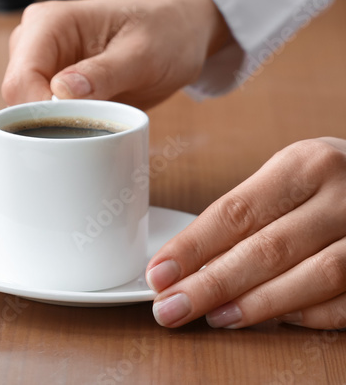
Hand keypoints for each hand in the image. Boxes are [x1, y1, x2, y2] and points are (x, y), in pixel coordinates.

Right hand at [1, 0, 232, 108]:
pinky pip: (42, 111)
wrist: (177, 30)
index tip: (77, 126)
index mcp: (49, 22)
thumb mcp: (143, 55)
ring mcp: (39, 59)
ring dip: (56, 123)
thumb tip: (61, 92)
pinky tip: (90, 120)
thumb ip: (104, 73)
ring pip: (25, 107)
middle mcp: (34, 38)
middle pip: (17, 95)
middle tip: (92, 127)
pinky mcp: (48, 79)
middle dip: (49, 120)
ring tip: (97, 119)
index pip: (21, 78)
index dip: (42, 111)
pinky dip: (63, 123)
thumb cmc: (164, 32)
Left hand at [147, 138, 345, 329]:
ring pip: (314, 277)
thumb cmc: (329, 182)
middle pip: (268, 248)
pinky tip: (276, 320)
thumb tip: (187, 263)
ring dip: (259, 304)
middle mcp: (342, 196)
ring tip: (216, 317)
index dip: (192, 247)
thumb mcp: (289, 176)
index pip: (235, 211)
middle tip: (172, 307)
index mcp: (304, 164)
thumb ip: (247, 213)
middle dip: (212, 284)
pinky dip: (310, 314)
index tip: (158, 273)